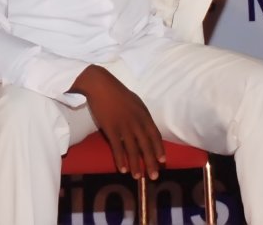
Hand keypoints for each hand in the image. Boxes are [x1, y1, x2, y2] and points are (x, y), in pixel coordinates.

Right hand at [71, 65, 163, 179]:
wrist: (100, 85)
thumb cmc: (117, 92)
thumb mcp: (135, 102)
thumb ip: (141, 116)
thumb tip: (146, 129)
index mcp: (144, 114)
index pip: (155, 135)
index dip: (159, 149)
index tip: (163, 161)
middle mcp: (136, 122)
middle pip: (146, 145)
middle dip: (151, 162)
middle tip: (154, 176)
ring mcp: (124, 126)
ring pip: (132, 149)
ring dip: (136, 165)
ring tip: (137, 177)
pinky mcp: (111, 128)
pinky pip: (117, 147)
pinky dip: (120, 159)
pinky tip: (122, 169)